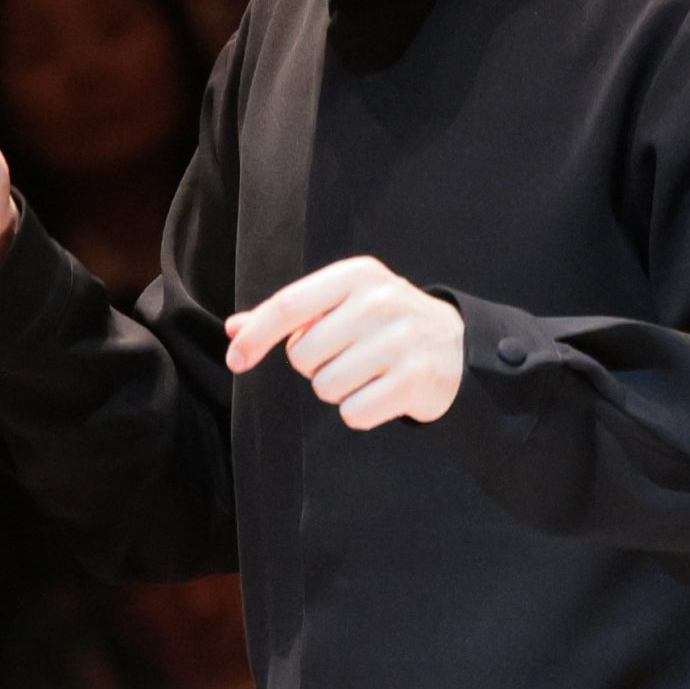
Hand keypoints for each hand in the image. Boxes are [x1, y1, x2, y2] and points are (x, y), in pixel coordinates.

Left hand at [224, 256, 460, 428]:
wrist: (455, 345)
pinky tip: (382, 392)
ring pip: (325, 388)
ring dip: (338, 390)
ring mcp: (401, 340)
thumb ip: (289, 315)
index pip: (288, 305)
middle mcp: (380, 301)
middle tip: (346, 355)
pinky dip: (360, 411)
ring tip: (367, 372)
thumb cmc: (383, 323)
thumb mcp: (340, 303)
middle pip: (302, 355)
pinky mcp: (416, 378)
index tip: (235, 360)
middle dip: (314, 365)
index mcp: (356, 275)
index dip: (255, 336)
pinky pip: (354, 413)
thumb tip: (234, 329)